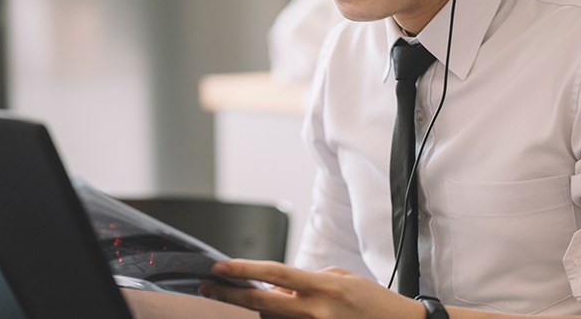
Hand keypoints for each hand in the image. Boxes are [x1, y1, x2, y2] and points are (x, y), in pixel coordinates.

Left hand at [199, 259, 424, 318]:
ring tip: (254, 297)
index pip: (275, 275)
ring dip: (262, 308)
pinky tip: (280, 308)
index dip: (244, 271)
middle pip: (262, 303)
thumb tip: (274, 289)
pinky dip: (281, 318)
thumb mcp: (339, 280)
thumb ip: (305, 283)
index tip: (219, 267)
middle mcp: (318, 311)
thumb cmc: (372, 301)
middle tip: (208, 285)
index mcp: (324, 287)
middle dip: (231, 295)